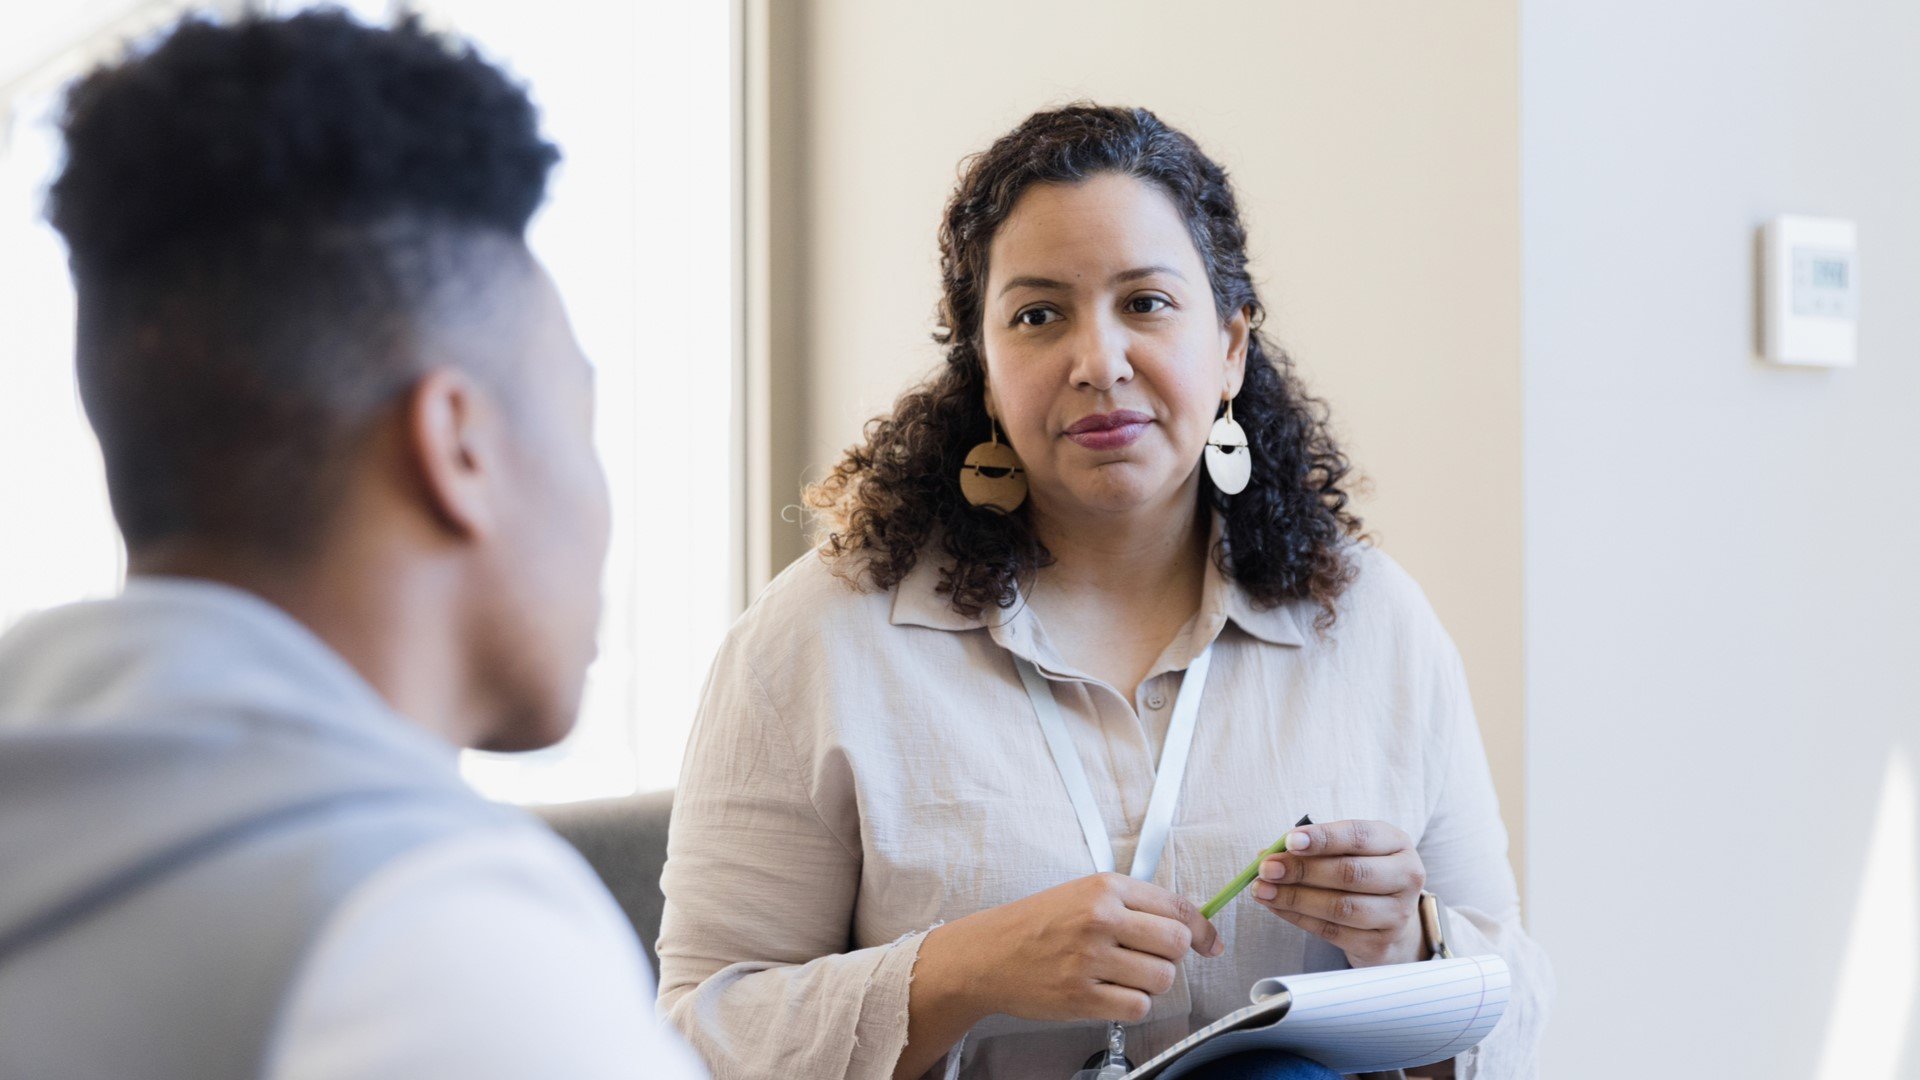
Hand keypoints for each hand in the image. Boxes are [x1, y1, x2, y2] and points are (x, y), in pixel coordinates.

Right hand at [920, 872, 1222, 1025]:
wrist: (988, 954)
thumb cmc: (1036, 924)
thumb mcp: (1083, 894)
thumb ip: (1133, 904)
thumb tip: (1190, 927)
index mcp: (1104, 888)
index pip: (1176, 907)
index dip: (1202, 929)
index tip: (1209, 943)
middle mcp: (1100, 919)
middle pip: (1176, 944)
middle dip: (1171, 957)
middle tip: (1148, 958)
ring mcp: (1090, 959)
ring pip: (1161, 978)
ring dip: (1150, 983)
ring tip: (1121, 975)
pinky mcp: (1081, 996)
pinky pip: (1137, 1007)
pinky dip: (1131, 1005)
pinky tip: (1109, 993)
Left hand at [1251, 818, 1427, 967]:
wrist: (1390, 921)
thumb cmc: (1361, 874)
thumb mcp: (1347, 851)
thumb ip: (1313, 848)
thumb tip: (1267, 854)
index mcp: (1397, 844)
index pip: (1359, 836)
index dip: (1323, 837)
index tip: (1289, 840)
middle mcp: (1405, 877)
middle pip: (1350, 873)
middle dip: (1302, 870)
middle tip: (1267, 868)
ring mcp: (1397, 915)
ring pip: (1340, 907)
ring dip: (1295, 897)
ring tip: (1263, 890)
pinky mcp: (1380, 944)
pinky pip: (1331, 932)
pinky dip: (1298, 917)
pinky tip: (1276, 907)